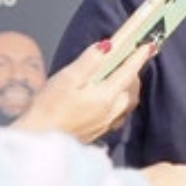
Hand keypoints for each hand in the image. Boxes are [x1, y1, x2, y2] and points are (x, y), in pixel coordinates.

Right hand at [10, 40, 152, 142]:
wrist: (38, 140)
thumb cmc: (48, 110)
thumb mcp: (67, 78)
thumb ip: (89, 61)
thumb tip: (106, 47)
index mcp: (105, 97)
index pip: (128, 72)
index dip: (139, 57)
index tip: (148, 46)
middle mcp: (110, 112)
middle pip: (131, 89)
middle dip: (133, 73)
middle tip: (131, 59)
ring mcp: (105, 123)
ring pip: (126, 103)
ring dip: (128, 89)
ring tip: (122, 77)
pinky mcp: (97, 131)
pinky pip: (118, 115)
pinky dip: (119, 103)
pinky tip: (109, 100)